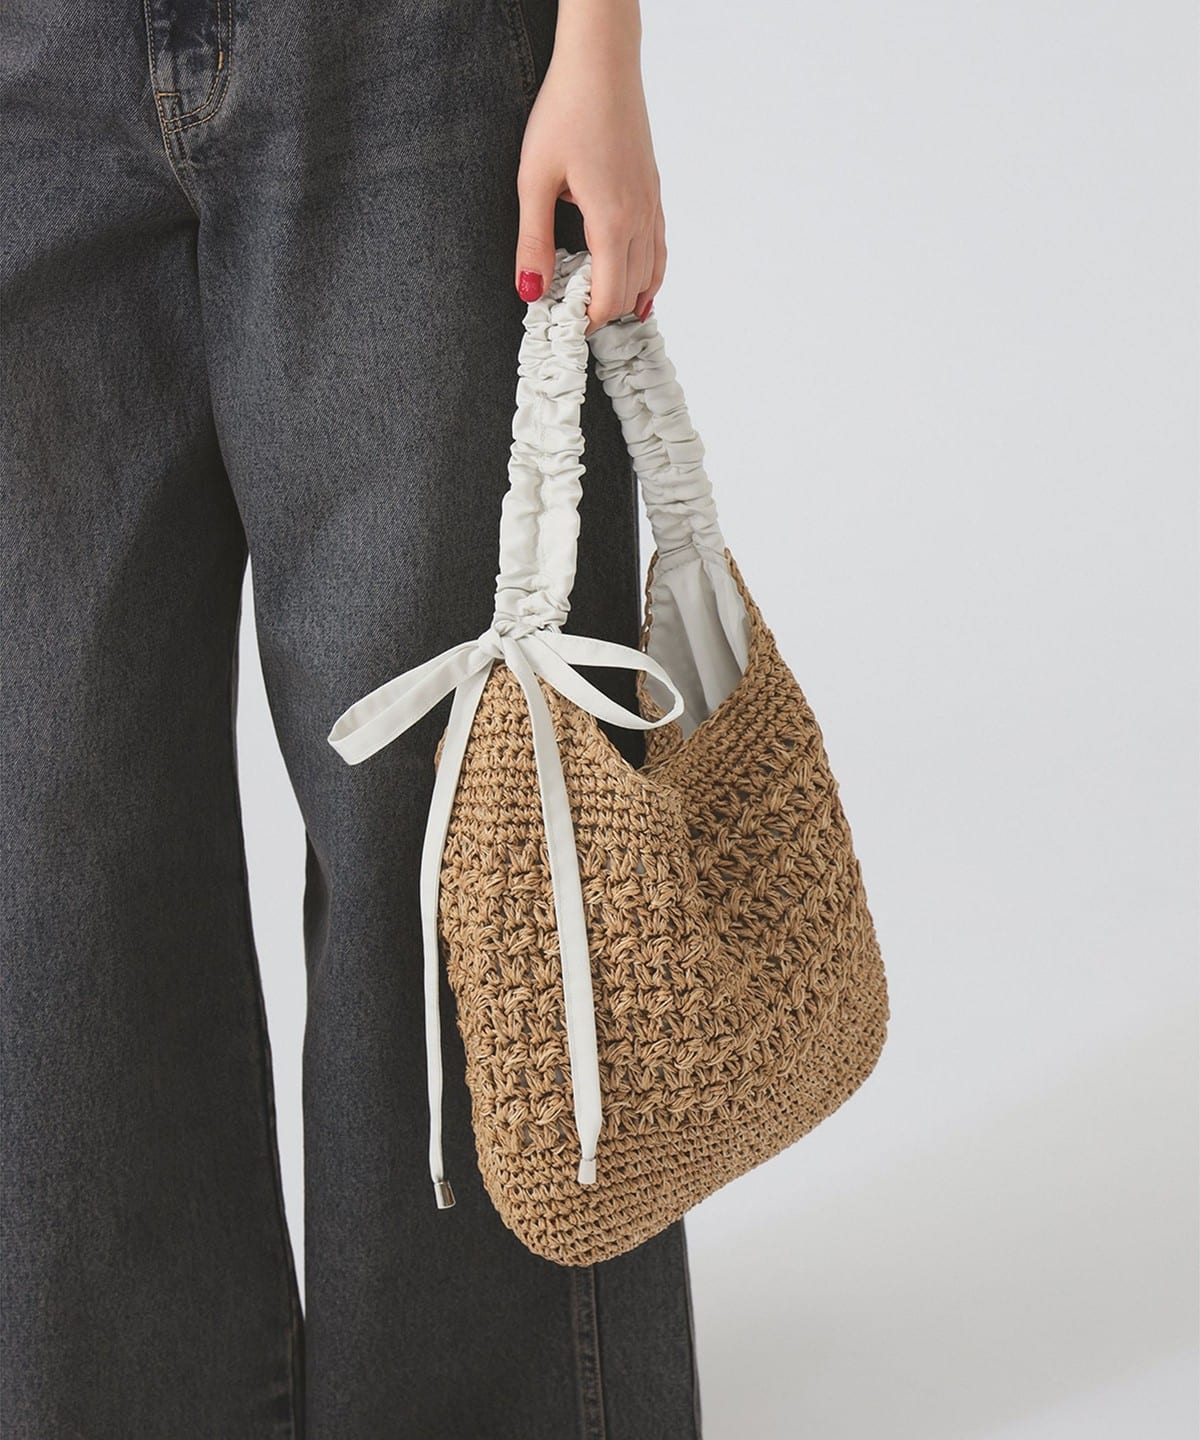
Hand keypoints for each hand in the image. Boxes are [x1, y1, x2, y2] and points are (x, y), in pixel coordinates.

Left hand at [513, 0, 665, 334]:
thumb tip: (530, 292)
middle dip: (606, 312)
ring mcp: (652, 204)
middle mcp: (640, 218)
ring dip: (629, 296)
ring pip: (652, 272)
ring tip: (602, 309)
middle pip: (632, 290)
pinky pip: (659, 248)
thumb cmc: (566, 110)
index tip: (566, 326)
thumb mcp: (534, 179)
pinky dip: (649, 274)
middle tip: (575, 320)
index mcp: (612, 221)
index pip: (608, 296)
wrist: (602, 61)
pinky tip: (637, 283)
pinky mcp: (653, 190)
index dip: (589, 320)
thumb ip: (533, 241)